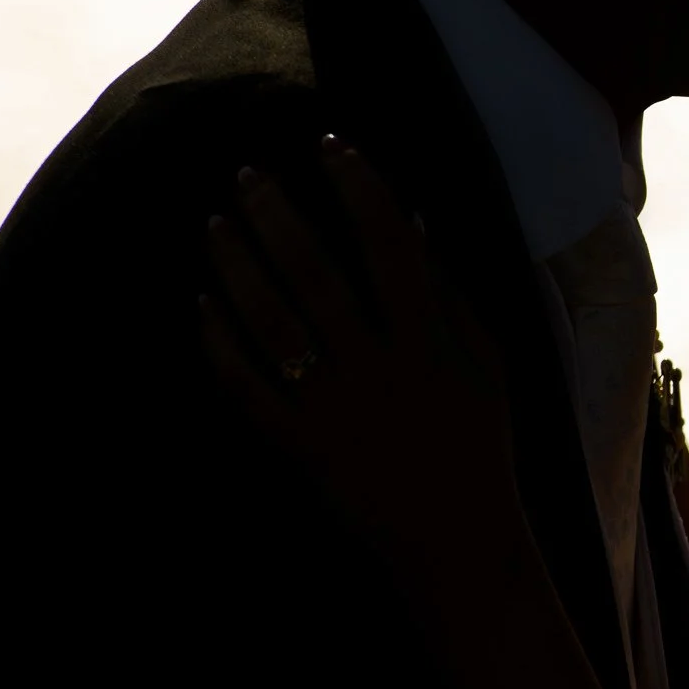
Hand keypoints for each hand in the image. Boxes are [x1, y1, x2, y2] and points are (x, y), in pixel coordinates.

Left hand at [200, 138, 517, 557]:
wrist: (458, 542)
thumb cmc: (482, 444)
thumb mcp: (487, 364)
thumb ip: (452, 293)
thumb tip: (416, 221)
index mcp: (430, 344)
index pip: (390, 249)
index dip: (360, 191)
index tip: (332, 145)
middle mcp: (378, 370)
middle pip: (317, 277)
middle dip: (279, 217)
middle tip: (246, 172)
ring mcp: (333, 410)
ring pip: (273, 325)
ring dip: (239, 268)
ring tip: (213, 222)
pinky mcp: (300, 448)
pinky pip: (247, 389)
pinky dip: (220, 343)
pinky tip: (201, 302)